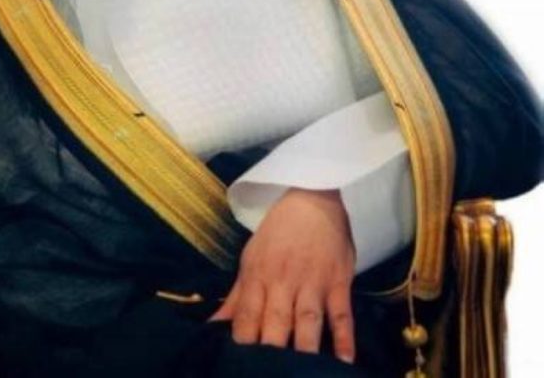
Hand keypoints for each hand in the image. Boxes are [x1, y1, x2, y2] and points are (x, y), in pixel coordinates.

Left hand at [209, 187, 356, 362]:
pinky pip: (342, 314)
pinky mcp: (338, 283)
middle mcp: (283, 282)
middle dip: (270, 348)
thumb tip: (214, 324)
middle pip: (275, 321)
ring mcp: (312, 283)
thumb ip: (237, 296)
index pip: (247, 315)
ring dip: (303, 346)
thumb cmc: (278, 232)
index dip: (242, 340)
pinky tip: (344, 360)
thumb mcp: (250, 258)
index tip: (238, 363)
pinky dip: (344, 337)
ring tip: (301, 371)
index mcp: (258, 275)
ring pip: (307, 320)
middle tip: (268, 372)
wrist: (312, 199)